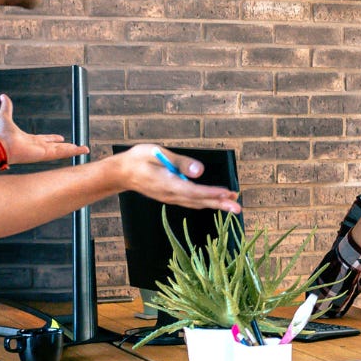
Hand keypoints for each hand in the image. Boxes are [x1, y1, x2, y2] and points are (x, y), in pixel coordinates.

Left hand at [0, 94, 89, 165]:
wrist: (0, 145)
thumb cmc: (1, 134)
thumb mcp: (5, 117)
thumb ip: (7, 107)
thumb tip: (3, 96)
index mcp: (30, 140)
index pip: (45, 140)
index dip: (53, 138)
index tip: (61, 137)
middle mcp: (38, 147)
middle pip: (57, 147)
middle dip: (67, 147)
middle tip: (76, 146)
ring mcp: (43, 152)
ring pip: (63, 151)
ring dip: (74, 150)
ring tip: (85, 149)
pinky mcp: (46, 154)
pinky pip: (63, 152)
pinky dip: (74, 152)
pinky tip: (82, 150)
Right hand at [117, 144, 240, 212]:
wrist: (122, 172)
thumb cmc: (139, 159)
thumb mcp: (157, 153)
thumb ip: (180, 162)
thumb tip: (200, 171)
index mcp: (167, 184)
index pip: (193, 191)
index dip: (211, 193)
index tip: (226, 193)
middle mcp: (170, 194)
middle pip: (198, 201)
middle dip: (219, 204)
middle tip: (238, 208)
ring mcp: (170, 198)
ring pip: (196, 203)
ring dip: (215, 203)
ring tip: (232, 203)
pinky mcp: (171, 196)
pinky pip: (191, 201)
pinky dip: (205, 201)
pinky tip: (215, 201)